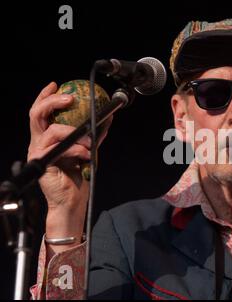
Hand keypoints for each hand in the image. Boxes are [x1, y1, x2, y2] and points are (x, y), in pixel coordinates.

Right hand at [27, 82, 111, 250]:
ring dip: (75, 134)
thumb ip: (94, 135)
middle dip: (51, 101)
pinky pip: (60, 149)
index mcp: (48, 137)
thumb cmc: (78, 176)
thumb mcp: (88, 150)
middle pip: (36, 114)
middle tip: (69, 98)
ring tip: (90, 143)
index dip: (46, 96)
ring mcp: (39, 153)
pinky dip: (77, 150)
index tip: (56, 84)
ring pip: (50, 131)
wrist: (72, 201)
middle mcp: (40, 142)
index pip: (41, 112)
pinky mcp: (42, 164)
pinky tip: (87, 155)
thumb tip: (107, 118)